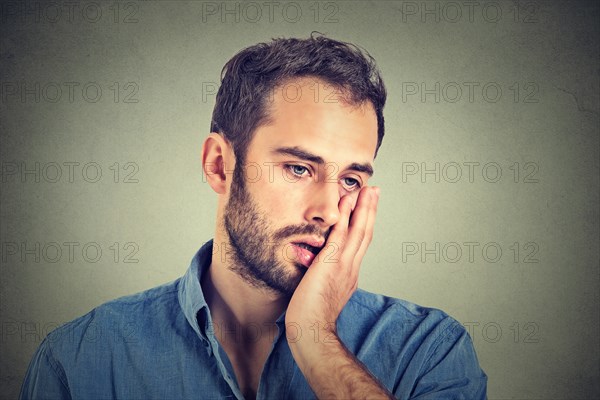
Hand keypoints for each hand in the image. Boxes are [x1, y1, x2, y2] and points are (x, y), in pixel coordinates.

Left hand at [285, 185, 379, 343]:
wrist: (312, 331)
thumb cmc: (311, 318)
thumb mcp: (322, 292)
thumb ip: (322, 276)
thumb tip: (314, 265)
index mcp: (349, 274)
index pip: (360, 244)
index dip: (365, 224)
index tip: (367, 208)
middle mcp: (351, 267)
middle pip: (365, 233)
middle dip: (370, 210)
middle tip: (374, 191)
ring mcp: (343, 265)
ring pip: (358, 230)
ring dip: (363, 207)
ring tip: (367, 190)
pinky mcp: (331, 263)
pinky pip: (340, 235)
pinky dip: (346, 216)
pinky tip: (347, 201)